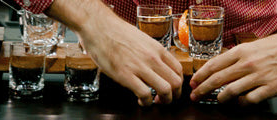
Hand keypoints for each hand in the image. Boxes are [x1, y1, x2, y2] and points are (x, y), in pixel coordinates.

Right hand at [45, 0, 182, 105]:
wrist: (99, 27)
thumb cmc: (116, 32)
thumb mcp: (142, 39)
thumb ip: (151, 52)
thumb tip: (155, 62)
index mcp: (157, 49)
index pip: (178, 70)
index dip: (178, 83)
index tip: (172, 89)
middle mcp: (152, 58)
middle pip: (176, 82)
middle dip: (173, 95)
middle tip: (166, 99)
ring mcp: (140, 67)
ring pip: (165, 90)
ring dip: (163, 101)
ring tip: (155, 101)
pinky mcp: (126, 75)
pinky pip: (144, 94)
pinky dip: (146, 102)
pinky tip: (141, 101)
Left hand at [189, 9, 276, 104]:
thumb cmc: (275, 46)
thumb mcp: (251, 47)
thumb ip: (235, 58)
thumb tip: (218, 70)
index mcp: (241, 52)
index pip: (213, 65)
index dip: (200, 76)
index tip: (194, 83)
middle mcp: (247, 64)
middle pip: (217, 80)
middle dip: (203, 89)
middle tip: (196, 96)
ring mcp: (259, 76)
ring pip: (231, 91)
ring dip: (221, 98)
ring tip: (218, 99)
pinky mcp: (271, 88)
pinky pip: (250, 100)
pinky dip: (242, 103)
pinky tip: (240, 102)